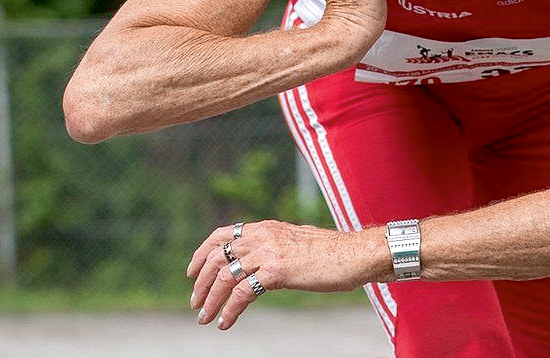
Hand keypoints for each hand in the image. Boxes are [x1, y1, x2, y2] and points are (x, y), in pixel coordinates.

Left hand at [187, 220, 370, 329]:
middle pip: (217, 256)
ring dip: (210, 300)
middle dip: (201, 282)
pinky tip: (225, 322)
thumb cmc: (335, 253)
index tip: (192, 271)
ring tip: (204, 317)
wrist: (357, 254)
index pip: (223, 234)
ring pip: (224, 276)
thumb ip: (276, 249)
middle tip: (196, 302)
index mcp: (267, 227)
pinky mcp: (277, 271)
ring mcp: (269, 252)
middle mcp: (263, 235)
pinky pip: (242, 293)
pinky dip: (229, 310)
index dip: (202, 252)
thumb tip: (263, 265)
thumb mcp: (298, 243)